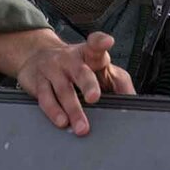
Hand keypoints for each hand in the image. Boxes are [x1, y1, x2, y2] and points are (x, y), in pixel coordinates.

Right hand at [0, 28, 134, 134]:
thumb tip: (133, 100)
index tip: (107, 42)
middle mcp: (70, 59)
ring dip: (74, 110)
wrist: (35, 55)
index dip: (101, 42)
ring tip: (82, 127)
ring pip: (64, 89)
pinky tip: (62, 121)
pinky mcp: (38, 82)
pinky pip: (46, 98)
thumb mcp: (94, 65)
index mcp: (88, 54)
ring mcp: (53, 70)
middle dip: (88, 84)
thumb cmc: (74, 64)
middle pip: (81, 71)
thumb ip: (117, 81)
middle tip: (94, 97)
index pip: (95, 44)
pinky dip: (54, 111)